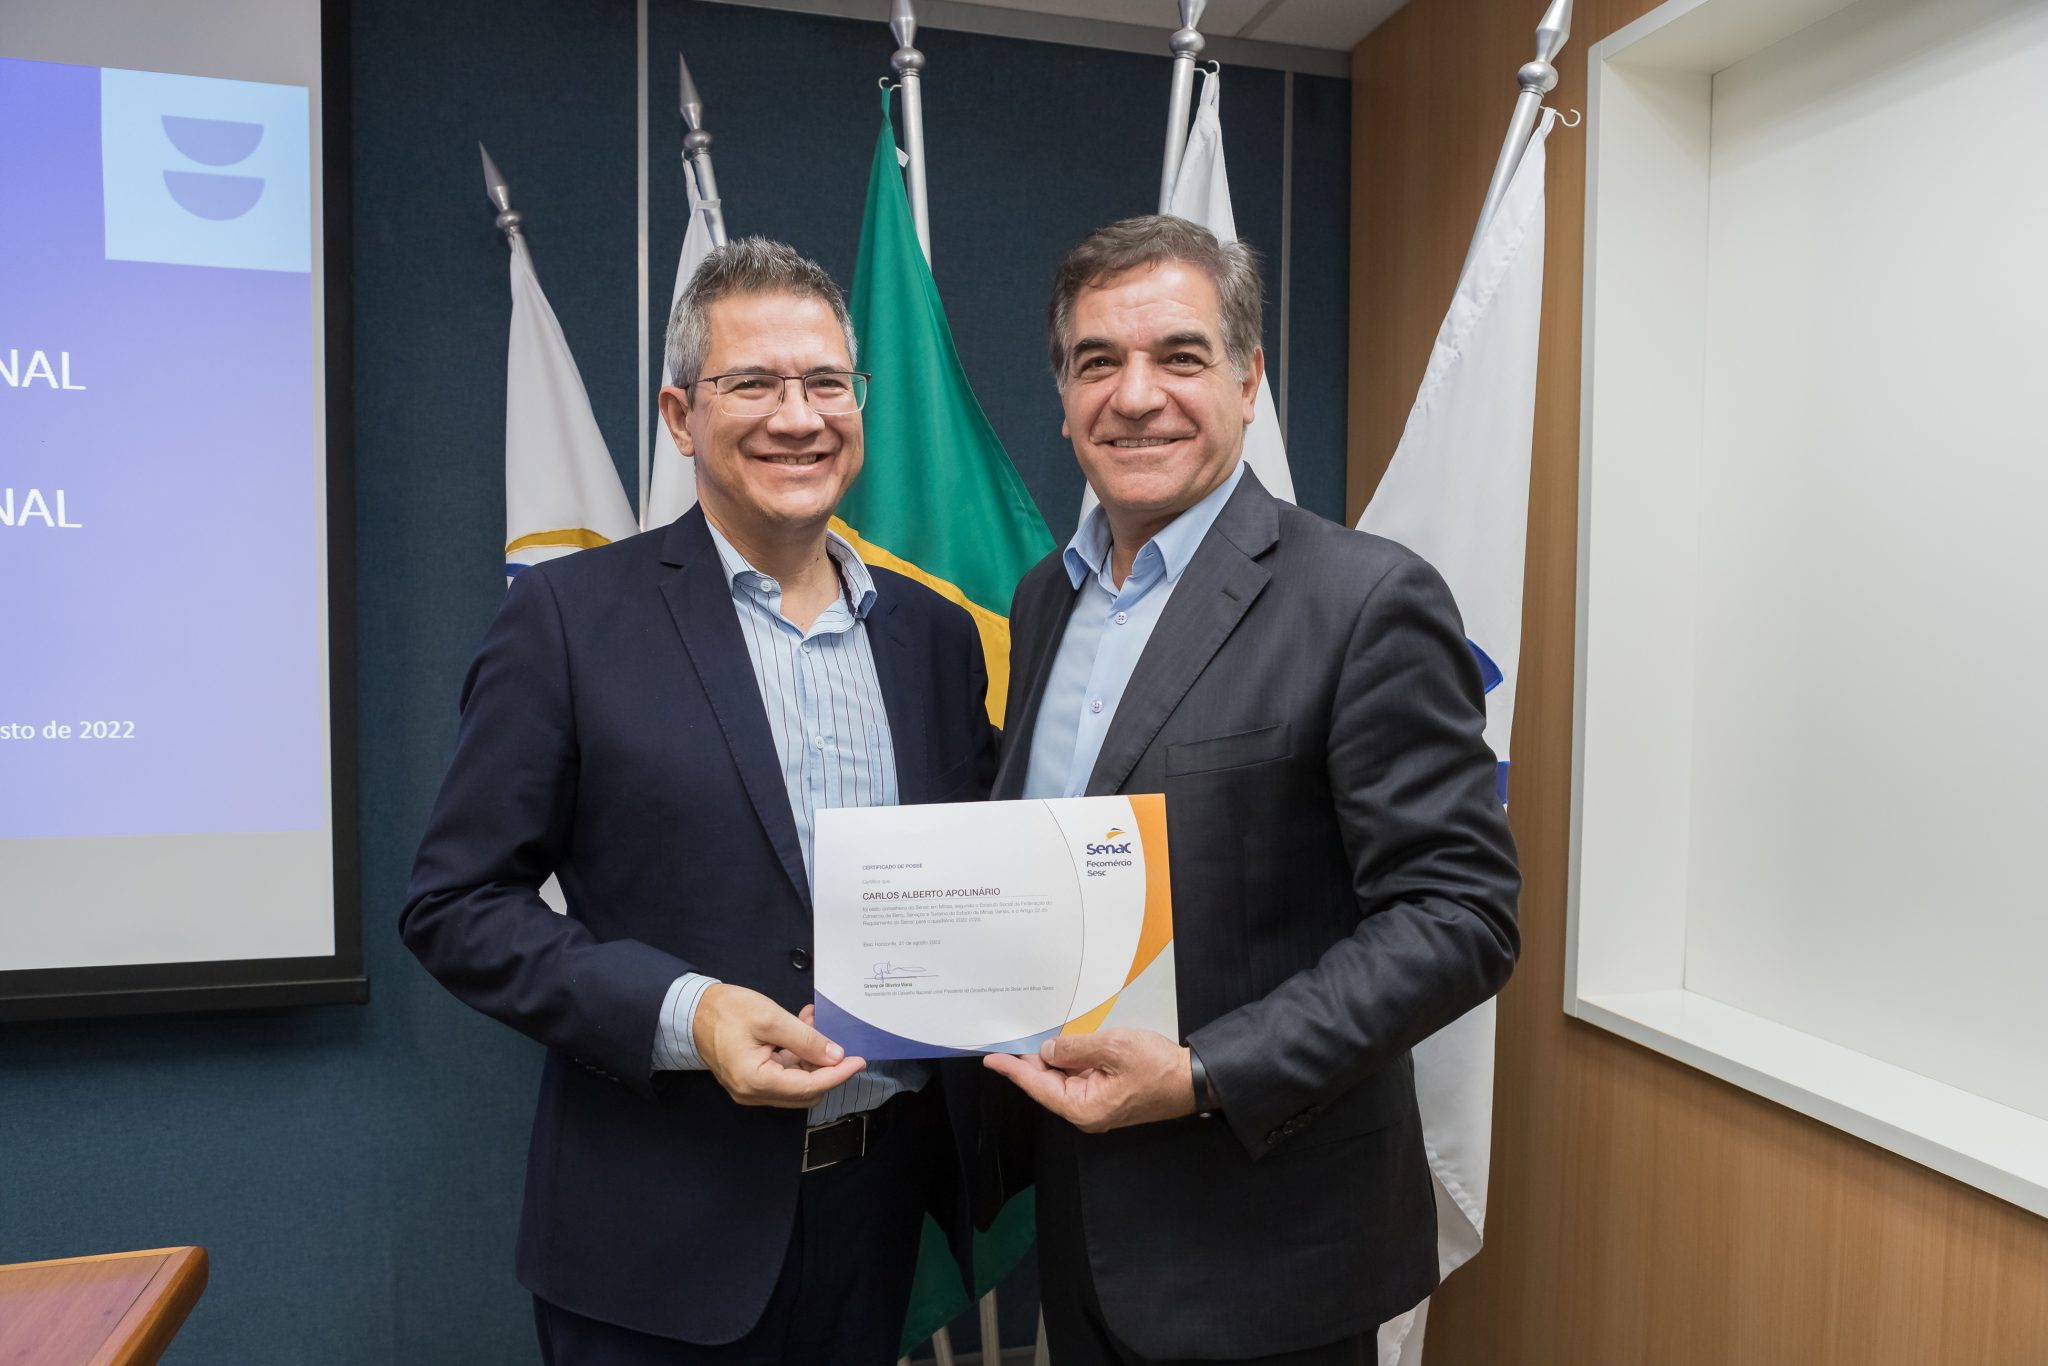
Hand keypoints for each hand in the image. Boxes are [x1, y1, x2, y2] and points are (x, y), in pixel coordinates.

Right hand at [693, 985, 864, 1107]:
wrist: (692, 1011)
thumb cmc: (726, 1011)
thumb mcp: (770, 1018)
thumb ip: (805, 1039)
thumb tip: (835, 1056)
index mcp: (756, 1081)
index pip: (809, 1087)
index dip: (838, 1074)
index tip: (859, 1060)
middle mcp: (753, 1093)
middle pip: (805, 1091)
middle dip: (825, 1066)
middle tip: (835, 1037)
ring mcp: (751, 1089)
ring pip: (796, 1083)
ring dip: (811, 1057)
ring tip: (813, 1023)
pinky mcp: (751, 1080)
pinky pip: (783, 1074)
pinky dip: (797, 1055)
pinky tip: (801, 1028)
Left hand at [982, 1028, 1195, 1132]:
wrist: (1192, 1080)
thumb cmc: (1157, 1067)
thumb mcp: (1113, 1047)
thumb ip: (1076, 1048)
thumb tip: (1048, 1049)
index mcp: (1083, 1108)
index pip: (1038, 1087)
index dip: (1013, 1070)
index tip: (991, 1060)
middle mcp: (1085, 1112)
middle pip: (1047, 1083)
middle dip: (1031, 1061)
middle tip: (1013, 1037)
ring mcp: (1096, 1105)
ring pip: (1063, 1079)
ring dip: (1053, 1058)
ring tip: (1037, 1036)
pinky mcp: (1106, 1096)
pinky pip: (1078, 1077)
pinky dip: (1070, 1060)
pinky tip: (1064, 1045)